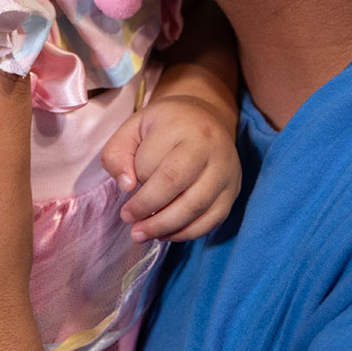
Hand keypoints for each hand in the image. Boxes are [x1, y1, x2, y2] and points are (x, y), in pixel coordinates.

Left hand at [99, 93, 241, 241]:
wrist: (205, 117)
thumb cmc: (164, 125)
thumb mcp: (133, 127)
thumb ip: (118, 153)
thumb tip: (127, 186)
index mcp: (180, 128)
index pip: (152, 162)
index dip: (136, 181)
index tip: (125, 190)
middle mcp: (208, 148)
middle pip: (176, 185)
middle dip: (148, 208)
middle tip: (128, 220)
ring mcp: (225, 171)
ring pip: (196, 206)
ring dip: (165, 226)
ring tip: (142, 233)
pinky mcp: (233, 190)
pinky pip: (212, 219)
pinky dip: (187, 232)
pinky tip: (165, 234)